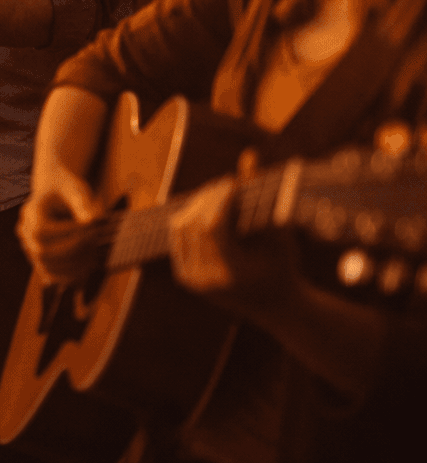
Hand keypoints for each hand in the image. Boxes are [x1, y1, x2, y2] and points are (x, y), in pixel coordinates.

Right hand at [18, 160, 101, 283]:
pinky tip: (88, 268)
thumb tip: (92, 222)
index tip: (92, 228)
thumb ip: (82, 204)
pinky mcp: (40, 260)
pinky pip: (51, 275)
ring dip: (73, 266)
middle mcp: (25, 232)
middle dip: (73, 251)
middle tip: (97, 243)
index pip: (43, 231)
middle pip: (42, 252)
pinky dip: (70, 276)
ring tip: (95, 256)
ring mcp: (30, 248)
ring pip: (46, 267)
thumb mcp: (76, 189)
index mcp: (30, 212)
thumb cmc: (68, 189)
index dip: (68, 233)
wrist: (56, 193)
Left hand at [168, 166, 300, 318]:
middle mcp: (206, 280)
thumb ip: (264, 194)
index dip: (221, 199)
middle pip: (194, 226)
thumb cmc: (284, 267)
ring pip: (180, 229)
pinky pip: (177, 238)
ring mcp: (192, 281)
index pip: (214, 227)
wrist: (275, 307)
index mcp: (232, 274)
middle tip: (225, 182)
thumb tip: (249, 154)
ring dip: (197, 205)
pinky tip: (207, 206)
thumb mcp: (279, 234)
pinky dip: (190, 218)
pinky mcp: (184, 277)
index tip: (233, 181)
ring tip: (218, 193)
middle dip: (208, 198)